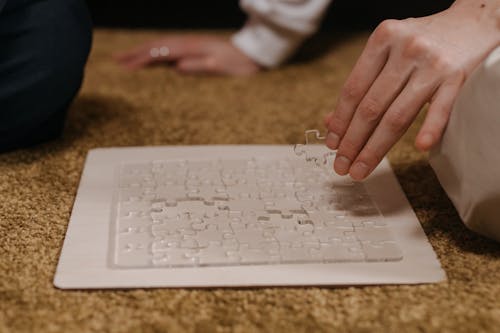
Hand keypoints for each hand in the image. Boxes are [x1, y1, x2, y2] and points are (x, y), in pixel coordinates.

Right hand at [114, 34, 261, 75]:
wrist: (252, 54)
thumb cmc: (238, 64)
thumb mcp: (222, 67)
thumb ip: (201, 66)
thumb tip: (178, 67)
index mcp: (192, 48)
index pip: (162, 53)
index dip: (143, 59)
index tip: (127, 67)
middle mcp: (188, 43)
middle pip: (156, 46)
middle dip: (135, 53)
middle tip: (116, 60)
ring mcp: (189, 44)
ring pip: (160, 45)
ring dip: (142, 50)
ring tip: (125, 57)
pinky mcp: (192, 48)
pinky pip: (168, 48)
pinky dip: (154, 51)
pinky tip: (148, 56)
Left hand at [324, 0, 499, 179]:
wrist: (473, 22)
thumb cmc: (422, 42)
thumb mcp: (387, 52)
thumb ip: (362, 84)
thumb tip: (331, 123)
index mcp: (382, 40)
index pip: (353, 90)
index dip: (340, 121)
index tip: (331, 144)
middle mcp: (405, 50)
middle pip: (371, 107)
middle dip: (352, 141)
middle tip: (342, 165)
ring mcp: (432, 64)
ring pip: (397, 115)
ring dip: (375, 148)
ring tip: (360, 169)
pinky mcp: (457, 77)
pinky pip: (442, 108)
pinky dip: (430, 128)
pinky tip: (418, 148)